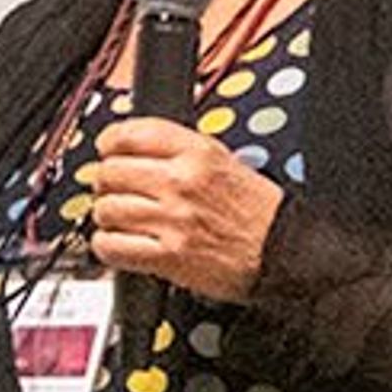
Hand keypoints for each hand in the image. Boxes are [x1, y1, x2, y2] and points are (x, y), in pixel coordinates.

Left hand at [84, 118, 284, 303]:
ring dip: (107, 217)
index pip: (131, 134)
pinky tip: (119, 244)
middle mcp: (182, 182)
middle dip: (106, 182)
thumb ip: (181, 151)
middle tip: (114, 190)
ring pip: (106, 209)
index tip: (108, 150)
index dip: (110, 142)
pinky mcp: (168, 256)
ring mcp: (173, 220)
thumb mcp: (225, 161)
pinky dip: (107, 246)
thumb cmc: (260, 213)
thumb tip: (136, 147)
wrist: (285, 253)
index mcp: (198, 153)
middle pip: (110, 171)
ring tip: (121, 220)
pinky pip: (112, 247)